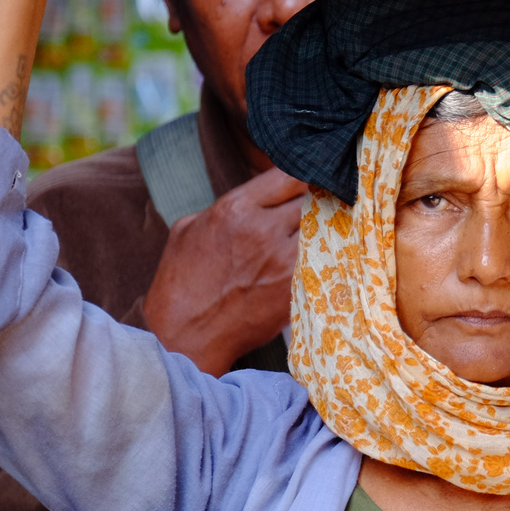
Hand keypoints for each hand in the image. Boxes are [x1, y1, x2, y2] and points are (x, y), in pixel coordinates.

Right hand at [142, 169, 307, 374]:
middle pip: (313, 197)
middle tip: (327, 200)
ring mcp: (283, 261)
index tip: (312, 177)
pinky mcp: (297, 287)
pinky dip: (327, 253)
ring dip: (327, 225)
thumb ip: (228, 205)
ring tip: (328, 227)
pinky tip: (326, 252)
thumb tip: (259, 195)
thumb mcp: (189, 227)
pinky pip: (325, 259)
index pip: (289, 175)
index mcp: (234, 209)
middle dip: (319, 197)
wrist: (185, 335)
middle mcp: (263, 231)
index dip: (305, 174)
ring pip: (325, 227)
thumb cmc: (181, 281)